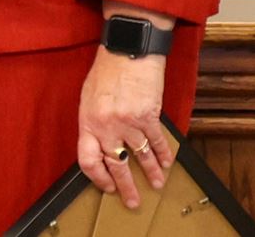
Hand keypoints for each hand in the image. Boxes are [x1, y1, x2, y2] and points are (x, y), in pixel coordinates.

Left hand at [77, 43, 172, 209]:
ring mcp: (128, 122)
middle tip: (132, 201)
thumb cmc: (105, 73)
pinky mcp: (149, 116)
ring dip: (150, 174)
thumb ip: (93, 123)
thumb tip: (100, 146)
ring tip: (156, 185)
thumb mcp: (87, 98)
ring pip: (140, 157)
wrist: (126, 53)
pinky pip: (157, 142)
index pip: (88, 159)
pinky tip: (166, 164)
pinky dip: (163, 155)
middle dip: (125, 187)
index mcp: (87, 122)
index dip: (97, 177)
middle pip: (115, 165)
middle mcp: (106, 126)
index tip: (106, 187)